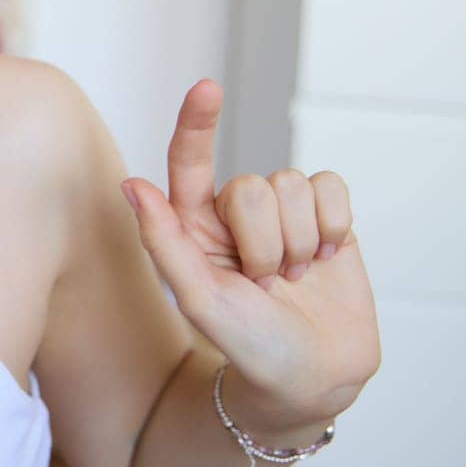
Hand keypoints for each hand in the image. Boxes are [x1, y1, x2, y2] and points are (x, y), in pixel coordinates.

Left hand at [120, 79, 381, 423]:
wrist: (314, 378)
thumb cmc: (248, 345)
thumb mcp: (200, 301)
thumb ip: (166, 242)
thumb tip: (131, 185)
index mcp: (193, 225)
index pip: (189, 161)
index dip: (197, 122)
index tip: (208, 88)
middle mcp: (235, 212)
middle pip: (253, 185)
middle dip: (266, 242)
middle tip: (266, 284)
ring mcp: (283, 212)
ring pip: (294, 184)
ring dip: (300, 241)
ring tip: (294, 278)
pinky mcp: (327, 216)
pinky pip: (332, 187)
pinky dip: (333, 226)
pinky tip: (327, 258)